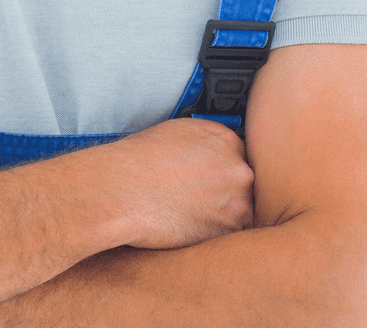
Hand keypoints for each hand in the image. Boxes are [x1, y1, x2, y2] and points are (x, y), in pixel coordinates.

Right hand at [109, 117, 253, 248]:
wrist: (122, 188)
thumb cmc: (139, 161)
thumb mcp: (177, 130)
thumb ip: (205, 141)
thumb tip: (210, 152)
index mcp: (226, 141)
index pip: (240, 155)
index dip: (223, 169)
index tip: (213, 177)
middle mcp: (237, 169)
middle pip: (243, 184)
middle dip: (226, 192)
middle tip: (200, 196)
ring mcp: (236, 202)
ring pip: (240, 212)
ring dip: (222, 215)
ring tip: (192, 212)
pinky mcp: (225, 232)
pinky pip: (229, 235)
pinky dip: (213, 234)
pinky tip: (190, 225)